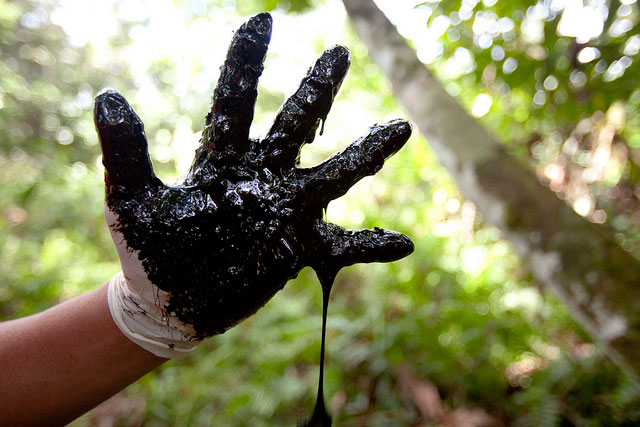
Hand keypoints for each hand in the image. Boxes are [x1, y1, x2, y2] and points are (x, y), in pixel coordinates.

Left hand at [95, 13, 412, 353]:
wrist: (170, 303)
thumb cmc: (150, 251)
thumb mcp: (133, 204)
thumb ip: (126, 154)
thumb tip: (107, 94)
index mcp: (222, 159)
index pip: (237, 101)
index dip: (247, 62)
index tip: (263, 21)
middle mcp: (263, 176)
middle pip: (296, 124)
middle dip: (316, 89)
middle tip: (338, 52)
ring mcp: (286, 211)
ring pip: (334, 175)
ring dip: (367, 153)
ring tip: (401, 128)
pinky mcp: (299, 249)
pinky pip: (345, 245)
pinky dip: (372, 245)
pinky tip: (404, 244)